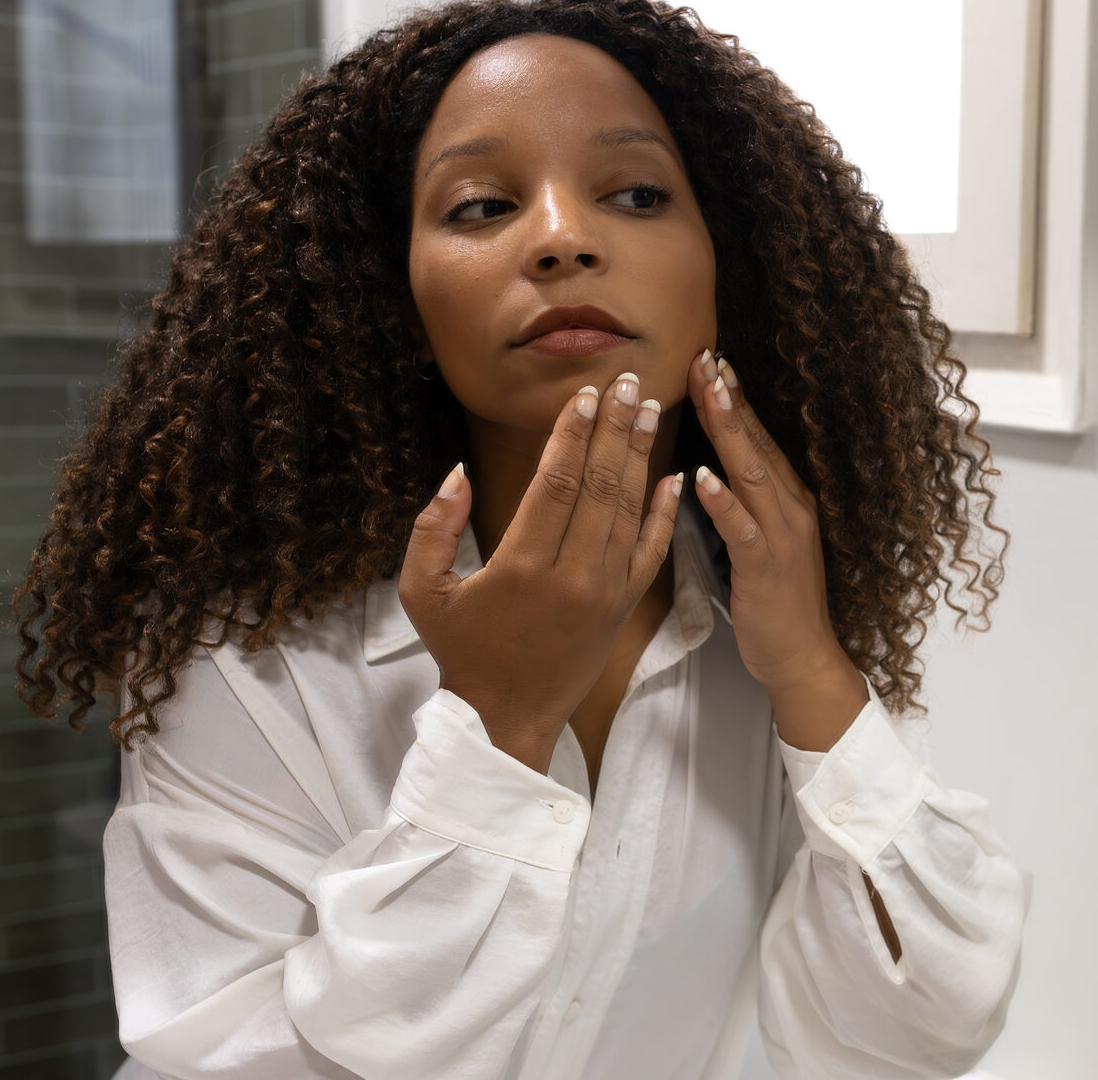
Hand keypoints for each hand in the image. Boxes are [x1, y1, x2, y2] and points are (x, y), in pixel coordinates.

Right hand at [399, 377, 682, 769]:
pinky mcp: (624, 606)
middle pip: (601, 485)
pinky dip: (666, 511)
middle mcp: (572, 574)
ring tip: (652, 409)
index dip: (574, 434)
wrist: (508, 715)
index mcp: (522, 565)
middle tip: (631, 382)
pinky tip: (675, 475)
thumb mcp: (422, 591)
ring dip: (642, 455)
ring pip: (630, 510)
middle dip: (616, 428)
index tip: (586, 394)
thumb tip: (458, 472)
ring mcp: (605, 591)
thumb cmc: (461, 650)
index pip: (557, 482)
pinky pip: (652, 551)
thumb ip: (432, 528)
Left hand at [685, 351, 865, 750]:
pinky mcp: (766, 568)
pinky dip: (723, 500)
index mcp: (789, 501)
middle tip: (705, 357)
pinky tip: (701, 477)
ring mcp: (782, 537)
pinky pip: (741, 528)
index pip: (760, 440)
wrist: (803, 658)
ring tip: (706, 393)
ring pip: (751, 473)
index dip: (736, 400)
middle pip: (757, 444)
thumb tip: (711, 468)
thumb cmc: (776, 604)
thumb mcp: (764, 543)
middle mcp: (791, 509)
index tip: (712, 361)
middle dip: (729, 399)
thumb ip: (745, 505)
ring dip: (728, 431)